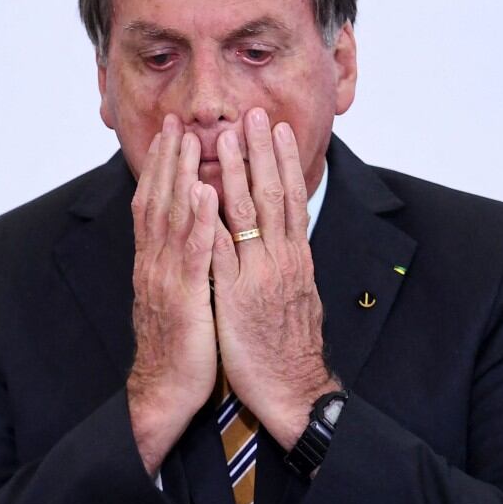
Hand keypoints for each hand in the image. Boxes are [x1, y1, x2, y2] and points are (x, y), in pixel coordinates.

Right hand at [126, 114, 219, 474]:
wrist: (165, 392)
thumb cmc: (179, 345)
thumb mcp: (180, 295)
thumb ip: (182, 262)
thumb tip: (193, 232)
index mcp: (155, 262)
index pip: (155, 204)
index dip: (162, 167)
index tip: (173, 132)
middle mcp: (154, 264)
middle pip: (158, 201)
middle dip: (168, 159)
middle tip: (178, 120)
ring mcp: (166, 279)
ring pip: (171, 218)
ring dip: (179, 176)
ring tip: (190, 140)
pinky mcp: (184, 298)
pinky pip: (191, 253)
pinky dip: (196, 220)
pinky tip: (204, 193)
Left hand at [210, 107, 339, 448]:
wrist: (294, 389)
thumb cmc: (291, 346)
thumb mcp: (299, 296)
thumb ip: (290, 264)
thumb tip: (287, 239)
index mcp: (296, 258)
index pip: (292, 198)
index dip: (284, 162)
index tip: (277, 129)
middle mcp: (282, 259)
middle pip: (273, 195)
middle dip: (262, 152)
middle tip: (254, 114)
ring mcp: (259, 275)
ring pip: (248, 214)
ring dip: (238, 171)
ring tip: (229, 137)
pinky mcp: (237, 296)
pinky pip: (222, 251)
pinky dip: (213, 219)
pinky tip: (203, 193)